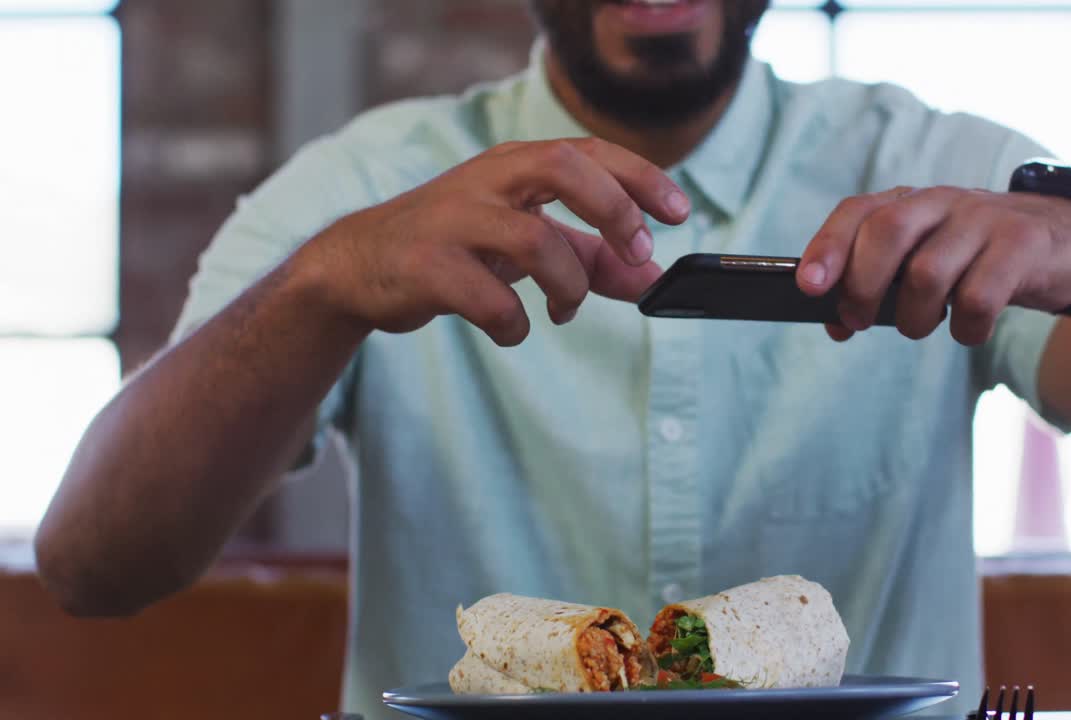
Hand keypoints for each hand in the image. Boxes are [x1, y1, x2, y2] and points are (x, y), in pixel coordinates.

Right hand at [302, 138, 690, 344]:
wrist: (360, 266)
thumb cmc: (458, 246)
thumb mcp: (527, 242)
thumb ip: (592, 258)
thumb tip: (653, 279)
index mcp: (514, 166)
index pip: (589, 152)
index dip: (640, 178)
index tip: (679, 213)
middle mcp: (486, 181)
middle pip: (563, 167)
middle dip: (612, 210)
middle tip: (634, 253)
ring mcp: (453, 221)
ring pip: (535, 241)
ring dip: (568, 286)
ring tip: (563, 310)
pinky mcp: (426, 267)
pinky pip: (490, 300)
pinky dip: (514, 325)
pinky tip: (512, 329)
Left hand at [796, 186, 1070, 344]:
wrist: (1062, 243)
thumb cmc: (973, 259)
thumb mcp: (922, 261)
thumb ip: (877, 285)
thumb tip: (835, 324)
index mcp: (908, 202)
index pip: (857, 212)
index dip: (827, 247)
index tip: (808, 287)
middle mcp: (941, 201)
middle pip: (887, 232)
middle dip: (863, 285)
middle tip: (859, 320)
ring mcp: (983, 219)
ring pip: (928, 272)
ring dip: (914, 318)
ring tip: (919, 327)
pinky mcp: (1022, 244)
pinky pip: (979, 298)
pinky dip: (966, 328)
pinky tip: (968, 330)